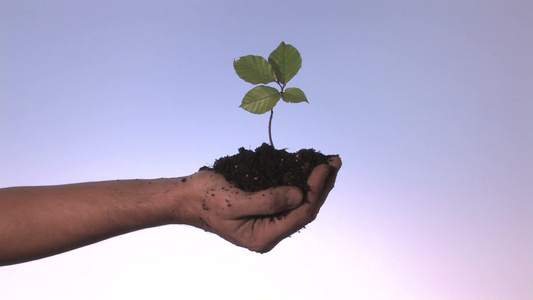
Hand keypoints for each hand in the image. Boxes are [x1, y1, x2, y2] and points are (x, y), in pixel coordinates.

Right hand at [187, 156, 341, 252]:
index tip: (324, 166)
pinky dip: (300, 181)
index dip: (316, 189)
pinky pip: (288, 196)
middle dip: (322, 185)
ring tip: (329, 163)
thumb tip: (299, 194)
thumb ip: (267, 201)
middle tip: (335, 161)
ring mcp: (268, 219)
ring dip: (315, 183)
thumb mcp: (235, 202)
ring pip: (300, 202)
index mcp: (264, 236)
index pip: (301, 213)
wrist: (187, 197)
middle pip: (305, 209)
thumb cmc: (206, 199)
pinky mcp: (265, 207)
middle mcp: (270, 231)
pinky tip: (308, 167)